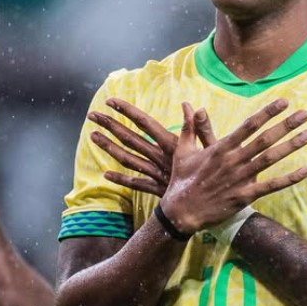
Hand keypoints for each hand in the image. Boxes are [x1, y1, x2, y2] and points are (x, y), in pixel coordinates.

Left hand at [88, 98, 216, 196]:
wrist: (208, 204)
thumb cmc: (214, 173)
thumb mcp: (212, 147)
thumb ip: (201, 127)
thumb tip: (192, 106)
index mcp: (172, 144)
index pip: (145, 123)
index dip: (127, 111)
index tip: (110, 101)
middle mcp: (160, 157)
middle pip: (131, 139)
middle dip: (110, 125)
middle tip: (92, 115)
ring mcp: (156, 173)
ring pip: (127, 159)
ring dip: (109, 147)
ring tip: (93, 136)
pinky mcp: (157, 188)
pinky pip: (135, 183)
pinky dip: (120, 178)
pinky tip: (105, 174)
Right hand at [162, 98, 306, 234]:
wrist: (181, 212)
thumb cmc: (182, 179)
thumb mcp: (182, 150)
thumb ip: (190, 127)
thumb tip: (190, 105)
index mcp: (221, 147)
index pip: (249, 125)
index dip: (267, 113)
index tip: (283, 102)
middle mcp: (233, 160)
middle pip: (265, 139)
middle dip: (286, 125)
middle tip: (305, 114)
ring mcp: (240, 178)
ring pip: (271, 159)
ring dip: (291, 146)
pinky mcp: (245, 196)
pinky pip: (271, 186)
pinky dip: (289, 178)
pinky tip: (305, 170)